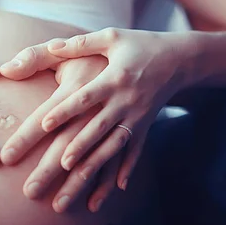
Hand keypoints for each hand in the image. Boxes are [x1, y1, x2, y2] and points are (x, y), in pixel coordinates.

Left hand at [3, 28, 190, 206]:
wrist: (180, 59)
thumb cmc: (140, 44)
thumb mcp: (112, 37)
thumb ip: (81, 43)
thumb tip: (53, 46)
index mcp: (114, 78)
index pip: (85, 98)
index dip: (65, 110)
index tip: (45, 124)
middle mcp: (126, 100)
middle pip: (98, 127)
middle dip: (79, 146)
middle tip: (59, 164)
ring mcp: (138, 116)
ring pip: (115, 144)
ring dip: (97, 163)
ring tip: (77, 178)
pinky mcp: (146, 125)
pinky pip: (136, 150)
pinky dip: (128, 169)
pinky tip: (118, 187)